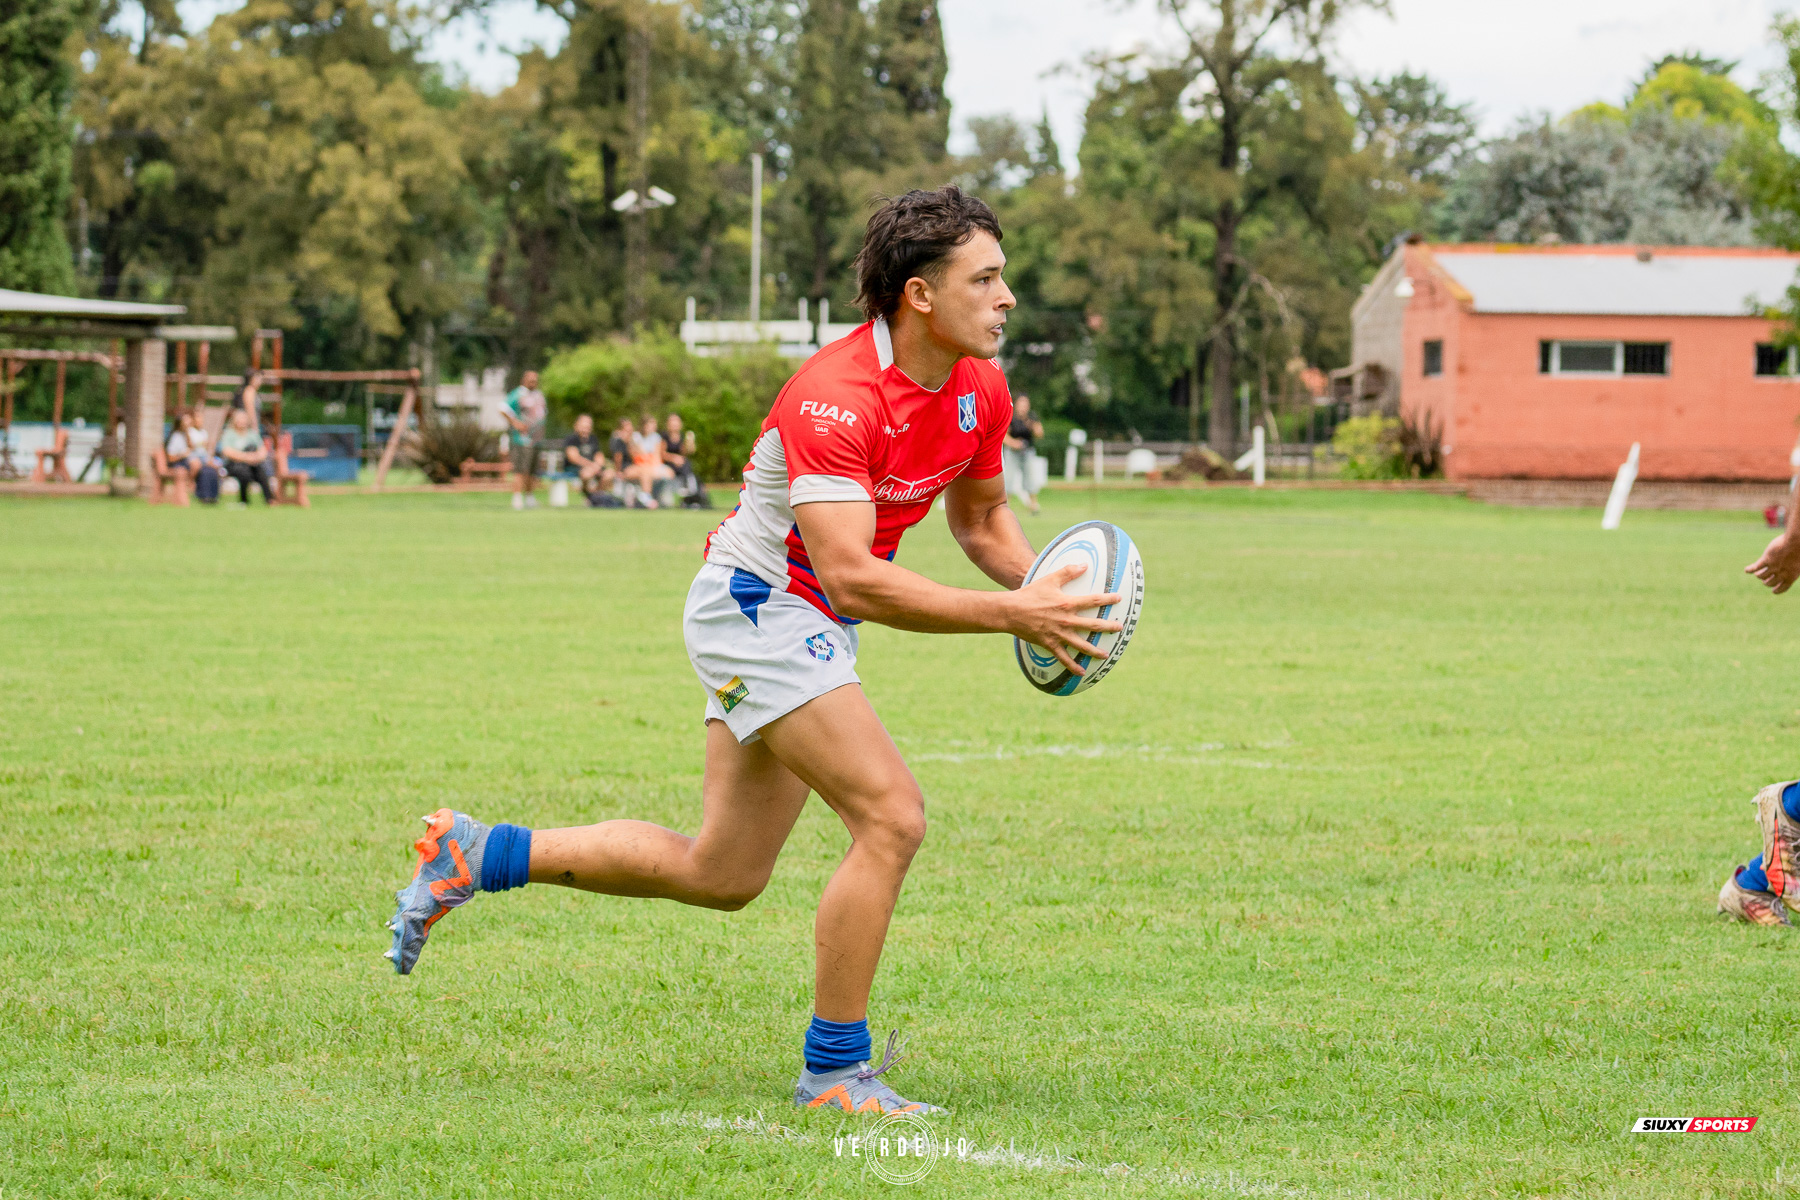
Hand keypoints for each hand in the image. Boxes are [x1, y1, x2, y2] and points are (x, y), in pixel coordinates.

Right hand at [1006, 563, 1122, 674]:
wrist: (1011, 611)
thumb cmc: (1030, 594)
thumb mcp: (1049, 580)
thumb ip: (1068, 572)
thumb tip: (1084, 564)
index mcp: (1067, 604)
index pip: (1093, 601)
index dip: (1107, 599)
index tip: (1119, 599)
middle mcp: (1066, 620)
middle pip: (1093, 625)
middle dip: (1108, 627)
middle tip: (1119, 628)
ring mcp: (1059, 634)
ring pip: (1082, 645)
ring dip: (1095, 651)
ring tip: (1106, 655)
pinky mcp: (1050, 644)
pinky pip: (1064, 658)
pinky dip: (1073, 666)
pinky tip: (1082, 672)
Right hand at [1747, 532, 1799, 593]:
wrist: (1797, 541)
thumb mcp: (1799, 563)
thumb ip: (1792, 569)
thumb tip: (1785, 571)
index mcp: (1791, 576)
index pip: (1782, 588)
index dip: (1776, 590)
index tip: (1773, 591)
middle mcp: (1781, 574)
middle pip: (1769, 583)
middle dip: (1766, 582)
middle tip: (1765, 578)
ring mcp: (1773, 567)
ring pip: (1761, 576)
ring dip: (1758, 575)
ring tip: (1757, 572)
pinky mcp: (1766, 560)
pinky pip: (1755, 567)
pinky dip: (1749, 570)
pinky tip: (1747, 570)